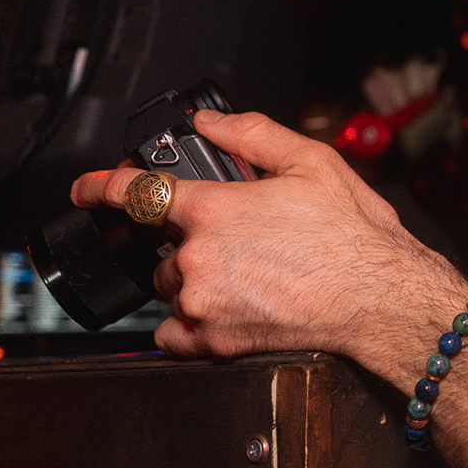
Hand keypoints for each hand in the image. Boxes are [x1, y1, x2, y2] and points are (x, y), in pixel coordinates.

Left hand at [70, 110, 465, 363]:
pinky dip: (191, 324)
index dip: (101, 185)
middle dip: (189, 243)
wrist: (381, 300)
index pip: (136, 192)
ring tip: (248, 277)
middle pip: (161, 248)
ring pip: (171, 289)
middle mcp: (198, 258)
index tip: (85, 188)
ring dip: (194, 282)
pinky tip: (228, 309)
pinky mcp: (213, 343)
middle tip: (240, 244)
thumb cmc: (356, 237)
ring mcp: (201, 303)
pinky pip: (174, 335)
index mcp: (215, 209)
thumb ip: (253, 135)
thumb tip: (210, 124)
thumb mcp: (314, 163)